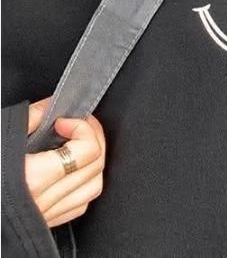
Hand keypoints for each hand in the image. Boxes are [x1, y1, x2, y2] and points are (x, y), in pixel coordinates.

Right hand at [24, 97, 106, 226]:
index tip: (65, 119)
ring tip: (79, 142)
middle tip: (79, 122)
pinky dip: (84, 183)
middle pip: (95, 165)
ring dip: (94, 160)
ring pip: (93, 186)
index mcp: (32, 178)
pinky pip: (80, 204)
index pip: (85, 150)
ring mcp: (46, 214)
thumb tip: (54, 103)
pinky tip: (72, 169)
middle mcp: (43, 200)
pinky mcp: (44, 223)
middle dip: (94, 136)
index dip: (83, 127)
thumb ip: (30, 117)